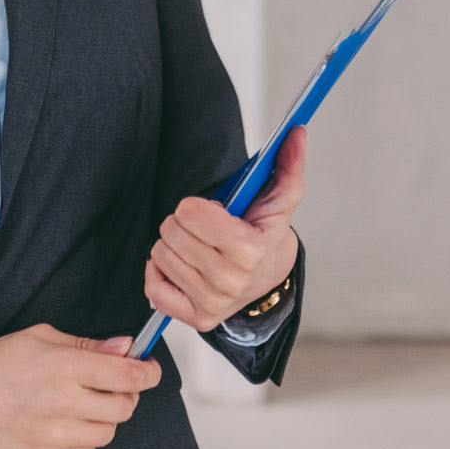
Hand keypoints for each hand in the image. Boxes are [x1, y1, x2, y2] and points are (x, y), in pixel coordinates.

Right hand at [0, 325, 160, 448]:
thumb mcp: (40, 338)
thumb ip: (87, 345)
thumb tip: (125, 347)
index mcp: (64, 367)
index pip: (129, 375)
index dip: (148, 372)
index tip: (148, 370)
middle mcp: (63, 402)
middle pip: (125, 407)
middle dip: (125, 395)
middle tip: (110, 388)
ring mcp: (54, 436)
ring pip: (108, 434)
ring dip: (102, 420)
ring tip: (78, 407)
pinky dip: (82, 443)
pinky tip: (63, 427)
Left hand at [144, 127, 306, 330]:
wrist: (269, 279)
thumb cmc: (267, 234)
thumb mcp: (281, 199)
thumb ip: (288, 163)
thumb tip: (297, 131)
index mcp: (249, 249)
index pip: (189, 212)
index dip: (197, 205)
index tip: (214, 211)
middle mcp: (229, 281)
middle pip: (170, 231)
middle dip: (183, 223)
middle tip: (204, 229)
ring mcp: (211, 303)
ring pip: (159, 254)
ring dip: (174, 245)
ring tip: (198, 247)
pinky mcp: (195, 317)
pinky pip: (153, 286)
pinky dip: (161, 271)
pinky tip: (182, 266)